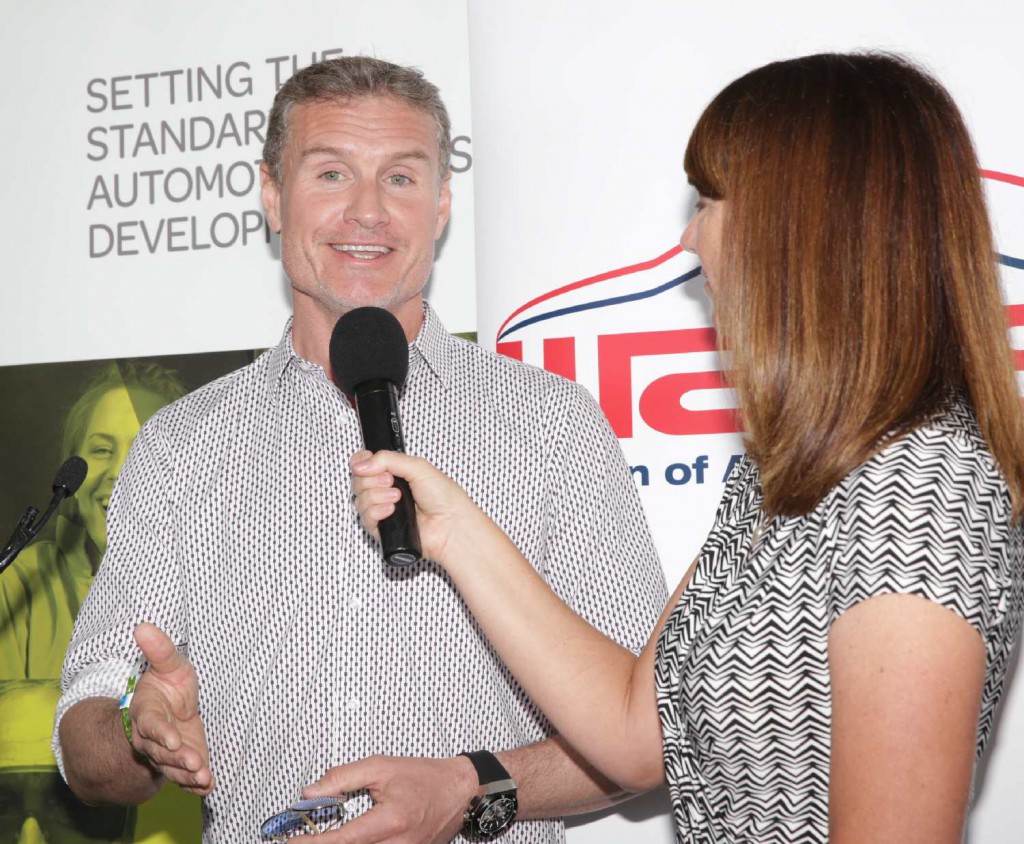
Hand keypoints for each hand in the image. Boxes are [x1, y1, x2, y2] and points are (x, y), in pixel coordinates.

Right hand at [128, 622, 214, 795]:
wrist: (171, 706)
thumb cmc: (169, 683)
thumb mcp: (170, 664)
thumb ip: (159, 649)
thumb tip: (142, 625)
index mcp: (145, 712)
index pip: (150, 725)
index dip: (160, 733)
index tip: (172, 739)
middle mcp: (152, 737)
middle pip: (161, 752)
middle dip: (177, 759)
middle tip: (193, 764)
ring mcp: (166, 752)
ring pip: (172, 768)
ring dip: (187, 775)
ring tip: (204, 778)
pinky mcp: (180, 762)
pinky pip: (184, 777)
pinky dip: (195, 783)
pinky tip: (208, 786)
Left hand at [302, 754, 476, 842]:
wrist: (459, 791)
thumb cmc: (424, 776)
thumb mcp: (381, 767)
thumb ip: (343, 777)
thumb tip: (310, 793)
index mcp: (391, 820)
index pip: (344, 840)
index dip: (314, 843)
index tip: (292, 841)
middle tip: (301, 840)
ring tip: (322, 838)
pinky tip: (350, 841)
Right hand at [350, 450, 482, 564]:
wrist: (451, 525)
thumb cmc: (444, 498)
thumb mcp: (418, 467)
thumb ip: (387, 459)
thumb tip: (362, 463)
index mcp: (395, 473)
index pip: (365, 464)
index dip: (361, 462)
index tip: (367, 462)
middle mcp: (387, 491)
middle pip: (358, 481)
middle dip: (372, 479)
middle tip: (391, 481)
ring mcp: (383, 510)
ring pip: (360, 499)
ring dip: (377, 496)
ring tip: (397, 497)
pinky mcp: (382, 529)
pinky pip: (365, 518)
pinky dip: (376, 511)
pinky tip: (391, 510)